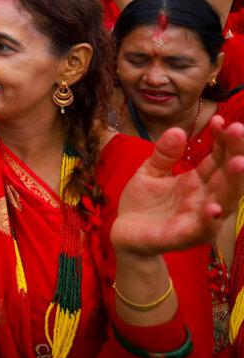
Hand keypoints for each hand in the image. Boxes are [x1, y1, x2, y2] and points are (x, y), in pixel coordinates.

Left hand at [111, 117, 243, 257]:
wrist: (125, 232)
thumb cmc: (143, 203)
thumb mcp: (150, 172)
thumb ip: (164, 154)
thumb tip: (176, 130)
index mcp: (198, 181)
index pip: (218, 158)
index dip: (222, 140)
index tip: (221, 120)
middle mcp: (205, 198)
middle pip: (228, 176)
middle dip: (236, 153)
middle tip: (238, 129)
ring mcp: (198, 218)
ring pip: (225, 201)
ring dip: (234, 183)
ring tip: (239, 162)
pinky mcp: (185, 236)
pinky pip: (203, 229)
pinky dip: (210, 220)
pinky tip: (214, 208)